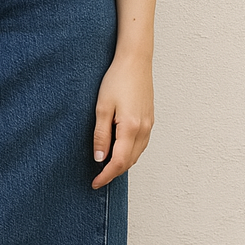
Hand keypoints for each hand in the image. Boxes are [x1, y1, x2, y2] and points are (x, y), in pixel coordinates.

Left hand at [90, 51, 153, 188]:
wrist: (135, 61)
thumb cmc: (117, 80)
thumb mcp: (102, 108)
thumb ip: (101, 135)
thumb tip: (99, 158)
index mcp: (131, 128)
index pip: (118, 162)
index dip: (106, 176)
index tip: (94, 183)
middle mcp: (144, 130)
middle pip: (129, 162)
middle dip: (113, 173)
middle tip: (97, 178)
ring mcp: (149, 125)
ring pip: (136, 155)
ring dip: (122, 164)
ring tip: (106, 167)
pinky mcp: (150, 120)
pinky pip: (141, 145)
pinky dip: (130, 153)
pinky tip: (119, 151)